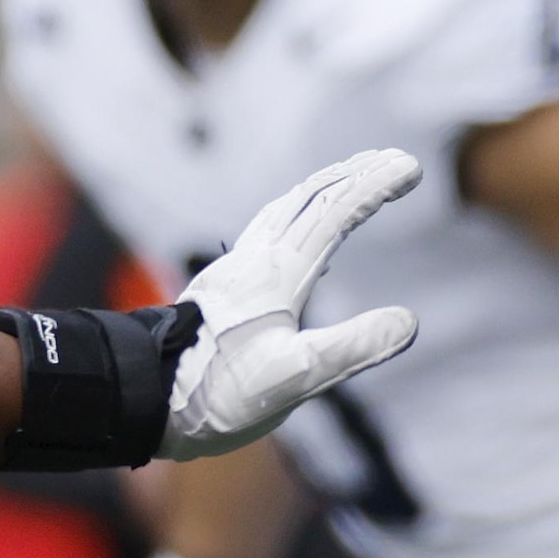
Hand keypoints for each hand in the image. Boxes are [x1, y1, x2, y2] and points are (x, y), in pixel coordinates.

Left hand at [160, 148, 423, 458]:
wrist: (146, 398)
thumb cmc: (220, 393)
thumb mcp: (297, 377)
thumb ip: (354, 347)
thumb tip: (408, 321)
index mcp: (279, 273)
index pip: (336, 212)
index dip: (375, 185)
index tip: (412, 168)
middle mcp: (256, 259)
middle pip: (311, 197)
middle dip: (356, 173)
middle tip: (394, 159)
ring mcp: (237, 268)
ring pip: (286, 208)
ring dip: (325, 186)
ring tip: (352, 176)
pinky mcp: (224, 285)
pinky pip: (268, 229)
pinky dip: (297, 212)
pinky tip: (300, 231)